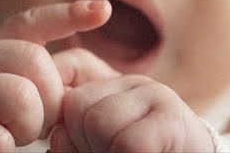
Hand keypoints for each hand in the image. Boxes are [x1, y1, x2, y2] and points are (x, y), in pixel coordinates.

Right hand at [0, 0, 111, 151]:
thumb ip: (22, 71)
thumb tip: (78, 78)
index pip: (29, 22)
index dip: (68, 14)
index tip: (104, 10)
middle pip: (37, 64)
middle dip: (49, 101)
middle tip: (32, 125)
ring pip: (22, 99)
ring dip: (28, 128)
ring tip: (9, 137)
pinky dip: (5, 150)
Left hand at [48, 75, 214, 152]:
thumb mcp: (102, 146)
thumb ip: (73, 139)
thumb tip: (56, 132)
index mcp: (112, 87)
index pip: (66, 90)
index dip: (67, 128)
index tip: (86, 147)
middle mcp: (134, 83)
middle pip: (77, 105)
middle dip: (84, 142)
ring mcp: (157, 95)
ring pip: (98, 121)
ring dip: (105, 151)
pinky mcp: (173, 118)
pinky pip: (128, 142)